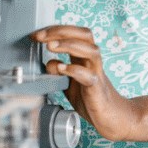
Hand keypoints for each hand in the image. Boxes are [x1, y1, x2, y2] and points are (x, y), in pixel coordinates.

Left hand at [32, 25, 135, 140]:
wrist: (111, 117)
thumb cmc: (90, 97)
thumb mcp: (69, 81)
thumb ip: (58, 72)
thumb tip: (48, 63)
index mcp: (85, 56)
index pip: (73, 33)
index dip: (55, 30)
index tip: (36, 35)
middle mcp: (93, 61)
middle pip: (84, 35)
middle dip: (61, 31)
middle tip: (41, 36)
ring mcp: (97, 72)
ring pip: (90, 50)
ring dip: (69, 45)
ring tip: (50, 46)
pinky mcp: (97, 88)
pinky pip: (89, 75)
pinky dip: (74, 70)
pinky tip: (61, 69)